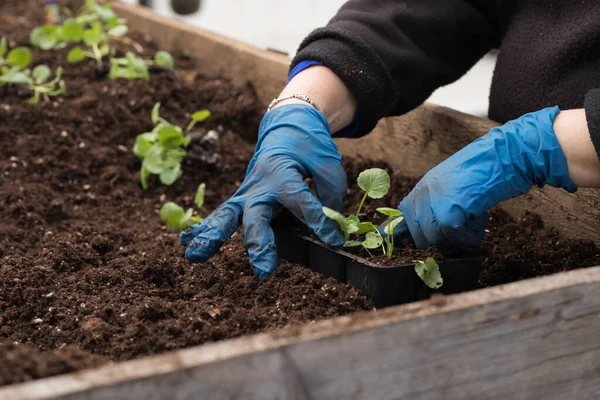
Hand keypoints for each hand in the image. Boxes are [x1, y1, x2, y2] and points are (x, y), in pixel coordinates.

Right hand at [180, 104, 346, 278]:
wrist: (287, 128)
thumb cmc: (308, 147)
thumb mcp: (328, 163)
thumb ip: (331, 193)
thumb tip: (331, 224)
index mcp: (284, 174)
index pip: (300, 201)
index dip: (318, 221)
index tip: (334, 240)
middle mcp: (261, 186)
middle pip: (256, 216)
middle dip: (259, 243)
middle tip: (264, 271)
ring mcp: (247, 193)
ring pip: (227, 216)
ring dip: (213, 236)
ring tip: (195, 256)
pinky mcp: (241, 200)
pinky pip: (221, 215)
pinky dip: (204, 228)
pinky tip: (187, 244)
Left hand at [391, 107, 577, 249]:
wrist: (505, 156)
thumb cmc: (484, 171)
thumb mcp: (452, 185)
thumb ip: (436, 203)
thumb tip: (426, 229)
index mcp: (422, 187)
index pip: (399, 216)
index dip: (395, 232)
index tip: (384, 239)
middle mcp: (424, 193)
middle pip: (419, 235)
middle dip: (439, 241)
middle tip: (460, 235)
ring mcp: (435, 201)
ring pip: (435, 238)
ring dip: (457, 241)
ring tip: (474, 226)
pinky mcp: (450, 210)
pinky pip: (453, 237)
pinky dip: (468, 239)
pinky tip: (480, 225)